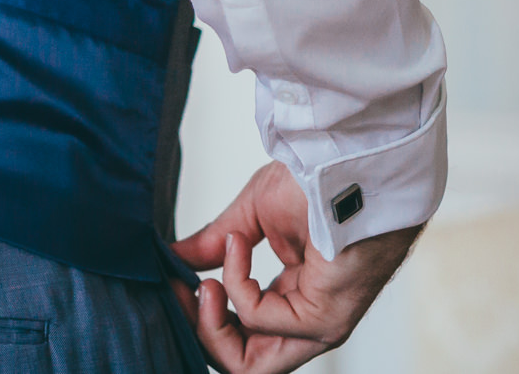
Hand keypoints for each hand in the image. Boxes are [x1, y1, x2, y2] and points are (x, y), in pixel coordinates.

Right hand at [169, 163, 419, 371]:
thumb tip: (174, 259)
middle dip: (200, 331)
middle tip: (181, 289)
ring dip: (210, 326)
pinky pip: (257, 319)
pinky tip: (238, 245)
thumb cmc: (314, 185)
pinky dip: (234, 282)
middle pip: (240, 365)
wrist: (345, 164)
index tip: (173, 283)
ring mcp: (317, 328)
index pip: (241, 341)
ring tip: (202, 283)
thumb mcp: (248, 218)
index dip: (201, 319)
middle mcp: (305, 325)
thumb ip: (213, 246)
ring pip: (249, 367)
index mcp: (292, 301)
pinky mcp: (322, 320)